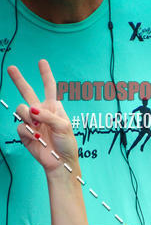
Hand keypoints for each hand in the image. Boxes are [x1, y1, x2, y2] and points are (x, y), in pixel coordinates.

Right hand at [8, 59, 77, 175]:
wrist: (60, 162)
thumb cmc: (66, 144)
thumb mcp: (63, 127)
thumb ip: (49, 116)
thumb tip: (32, 110)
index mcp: (54, 108)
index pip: (49, 88)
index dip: (46, 74)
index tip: (42, 62)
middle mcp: (41, 112)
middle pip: (28, 92)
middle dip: (19, 80)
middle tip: (11, 69)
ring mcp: (32, 122)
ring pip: (21, 110)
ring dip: (28, 117)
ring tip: (37, 127)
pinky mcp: (25, 133)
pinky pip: (20, 126)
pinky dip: (28, 131)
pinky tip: (36, 137)